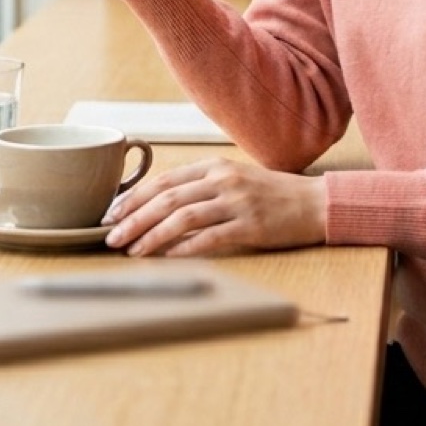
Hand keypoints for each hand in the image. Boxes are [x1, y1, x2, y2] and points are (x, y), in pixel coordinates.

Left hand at [103, 158, 327, 256]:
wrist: (314, 203)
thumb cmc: (272, 194)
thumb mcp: (235, 179)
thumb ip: (202, 187)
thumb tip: (160, 207)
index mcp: (216, 166)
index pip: (165, 180)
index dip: (134, 197)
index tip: (112, 214)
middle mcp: (224, 180)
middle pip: (167, 198)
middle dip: (134, 218)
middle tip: (111, 237)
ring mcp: (237, 202)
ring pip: (183, 218)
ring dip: (152, 236)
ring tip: (133, 251)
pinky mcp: (250, 226)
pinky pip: (209, 238)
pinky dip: (184, 249)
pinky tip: (167, 258)